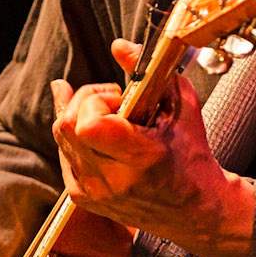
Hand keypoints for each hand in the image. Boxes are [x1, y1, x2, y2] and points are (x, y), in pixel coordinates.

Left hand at [49, 41, 255, 256]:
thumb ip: (151, 71)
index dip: (96, 101)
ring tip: (112, 115)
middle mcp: (112, 182)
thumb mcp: (183, 106)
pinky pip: (63, 153)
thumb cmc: (191, 156)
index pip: (88, 124)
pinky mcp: (83, 198)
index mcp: (140, 160)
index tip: (121, 99)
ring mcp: (94, 193)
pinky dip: (76, 136)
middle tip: (116, 101)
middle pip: (68, 126)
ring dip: (80, 116)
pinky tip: (96, 130)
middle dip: (86, 100)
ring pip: (61, 137)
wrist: (194, 210)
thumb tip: (119, 46)